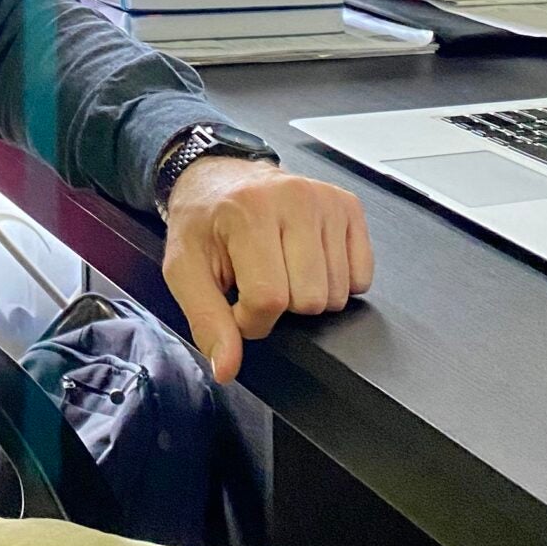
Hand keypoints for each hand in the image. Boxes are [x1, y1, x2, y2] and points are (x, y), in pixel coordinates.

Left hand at [162, 155, 372, 382]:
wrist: (219, 178)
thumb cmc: (203, 223)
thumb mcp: (185, 270)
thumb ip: (206, 321)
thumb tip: (227, 367)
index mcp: (249, 211)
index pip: (269, 299)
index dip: (250, 319)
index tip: (236, 303)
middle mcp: (294, 198)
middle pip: (310, 299)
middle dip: (280, 307)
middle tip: (258, 281)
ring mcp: (327, 200)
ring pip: (337, 293)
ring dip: (306, 295)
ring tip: (280, 268)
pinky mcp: (348, 206)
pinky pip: (361, 277)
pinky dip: (335, 282)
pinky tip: (306, 261)